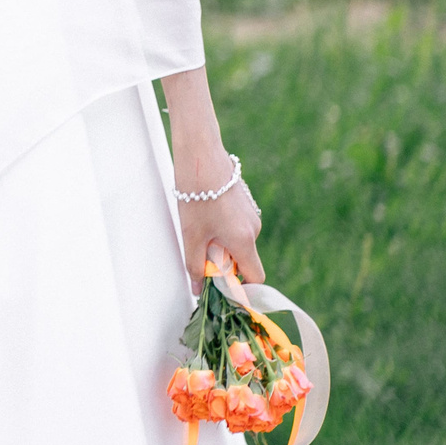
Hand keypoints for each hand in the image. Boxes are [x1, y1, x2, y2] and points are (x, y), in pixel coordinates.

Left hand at [174, 142, 262, 294]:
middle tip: (199, 251)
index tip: (222, 287)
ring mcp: (251, 213)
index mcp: (245, 240)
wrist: (201, 154)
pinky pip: (235, 225)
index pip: (255, 276)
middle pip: (243, 258)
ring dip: (220, 243)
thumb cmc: (195, 194)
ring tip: (198, 226)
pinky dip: (221, 227)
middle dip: (223, 262)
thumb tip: (197, 290)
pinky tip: (203, 212)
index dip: (241, 286)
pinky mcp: (244, 202)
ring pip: (237, 240)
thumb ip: (195, 264)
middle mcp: (254, 228)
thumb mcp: (190, 234)